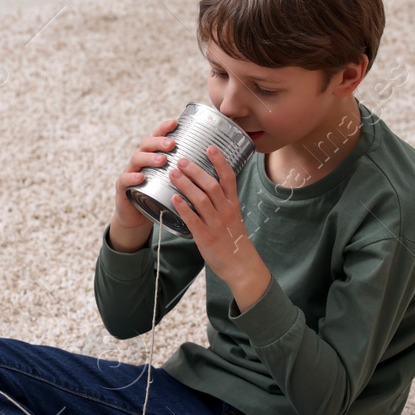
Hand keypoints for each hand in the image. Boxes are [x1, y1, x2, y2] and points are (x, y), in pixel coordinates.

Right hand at [109, 118, 179, 251]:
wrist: (138, 217)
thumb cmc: (160, 197)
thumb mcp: (172, 181)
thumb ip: (184, 171)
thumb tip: (211, 160)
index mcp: (153, 156)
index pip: (157, 137)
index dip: (164, 129)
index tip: (175, 122)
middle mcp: (140, 161)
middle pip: (146, 144)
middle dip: (159, 142)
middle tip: (172, 144)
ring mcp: (130, 173)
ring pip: (136, 159)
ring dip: (149, 158)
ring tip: (162, 160)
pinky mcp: (123, 189)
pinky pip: (124, 180)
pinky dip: (132, 178)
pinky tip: (141, 178)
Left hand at [169, 145, 270, 308]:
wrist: (241, 267)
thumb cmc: (234, 240)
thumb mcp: (233, 217)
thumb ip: (222, 202)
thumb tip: (207, 185)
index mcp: (233, 205)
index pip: (229, 178)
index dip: (220, 162)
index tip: (210, 147)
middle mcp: (226, 211)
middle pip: (211, 185)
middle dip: (195, 171)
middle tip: (181, 159)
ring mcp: (216, 224)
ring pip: (201, 200)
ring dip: (186, 185)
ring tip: (173, 173)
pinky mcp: (206, 237)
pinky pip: (193, 220)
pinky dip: (183, 208)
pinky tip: (173, 199)